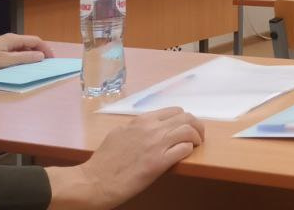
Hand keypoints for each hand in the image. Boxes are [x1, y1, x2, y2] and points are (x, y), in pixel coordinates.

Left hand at [0, 34, 53, 74]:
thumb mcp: (5, 61)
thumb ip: (24, 58)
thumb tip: (41, 56)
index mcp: (13, 39)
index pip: (36, 41)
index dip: (46, 49)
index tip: (52, 59)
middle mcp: (10, 39)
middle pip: (30, 43)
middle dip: (40, 51)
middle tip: (46, 62)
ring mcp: (3, 44)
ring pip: (23, 47)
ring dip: (31, 54)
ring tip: (35, 64)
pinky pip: (15, 51)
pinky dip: (22, 56)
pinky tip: (20, 64)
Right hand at [47, 108, 204, 209]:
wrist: (94, 181)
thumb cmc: (103, 162)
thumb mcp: (118, 134)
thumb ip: (136, 128)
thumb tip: (149, 128)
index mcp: (140, 121)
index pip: (173, 111)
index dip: (183, 119)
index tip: (185, 127)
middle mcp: (150, 128)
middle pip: (186, 117)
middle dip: (196, 125)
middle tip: (198, 136)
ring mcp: (155, 144)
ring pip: (189, 130)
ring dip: (196, 137)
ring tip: (196, 145)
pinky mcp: (159, 162)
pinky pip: (184, 149)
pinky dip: (188, 150)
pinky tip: (185, 154)